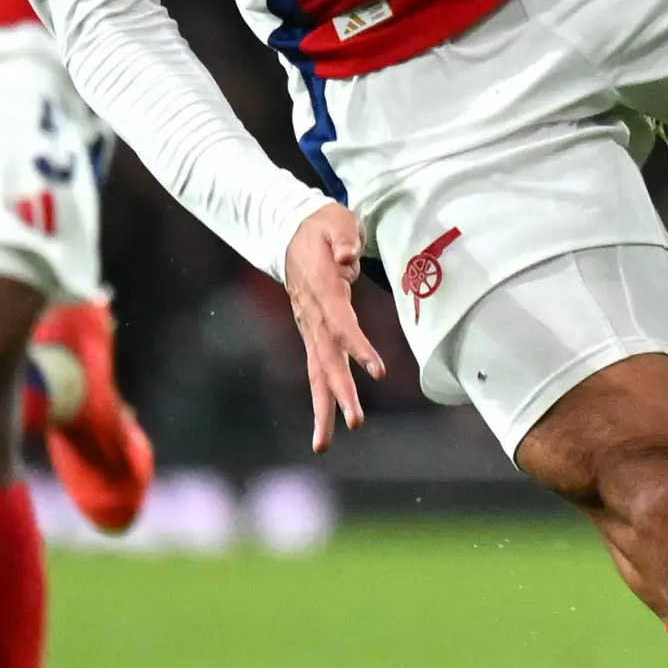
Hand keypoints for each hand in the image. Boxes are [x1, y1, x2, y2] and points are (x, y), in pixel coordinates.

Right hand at [280, 199, 384, 447]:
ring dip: (324, 407)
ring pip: (317, 373)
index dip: (358, 346)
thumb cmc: (321, 227)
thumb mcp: (335, 222)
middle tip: (356, 423)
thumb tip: (348, 256)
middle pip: (326, 360)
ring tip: (324, 445)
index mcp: (322, 291)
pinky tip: (326, 427)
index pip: (341, 324)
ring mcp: (310, 329)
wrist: (289, 232)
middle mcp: (313, 317)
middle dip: (340, 392)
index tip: (377, 369)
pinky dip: (322, 398)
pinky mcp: (313, 336)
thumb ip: (343, 240)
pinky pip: (317, 370)